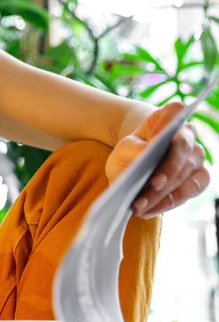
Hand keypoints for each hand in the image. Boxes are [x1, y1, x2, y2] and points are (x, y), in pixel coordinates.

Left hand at [105, 101, 209, 219]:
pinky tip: (148, 210)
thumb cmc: (129, 152)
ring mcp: (196, 157)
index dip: (169, 122)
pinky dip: (167, 202)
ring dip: (163, 193)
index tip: (157, 137)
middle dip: (167, 171)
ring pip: (186, 175)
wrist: (134, 165)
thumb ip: (133, 148)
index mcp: (167, 118)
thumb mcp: (122, 149)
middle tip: (151, 185)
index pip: (176, 111)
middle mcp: (188, 135)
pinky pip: (189, 191)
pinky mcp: (198, 179)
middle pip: (182, 150)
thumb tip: (146, 152)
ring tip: (139, 205)